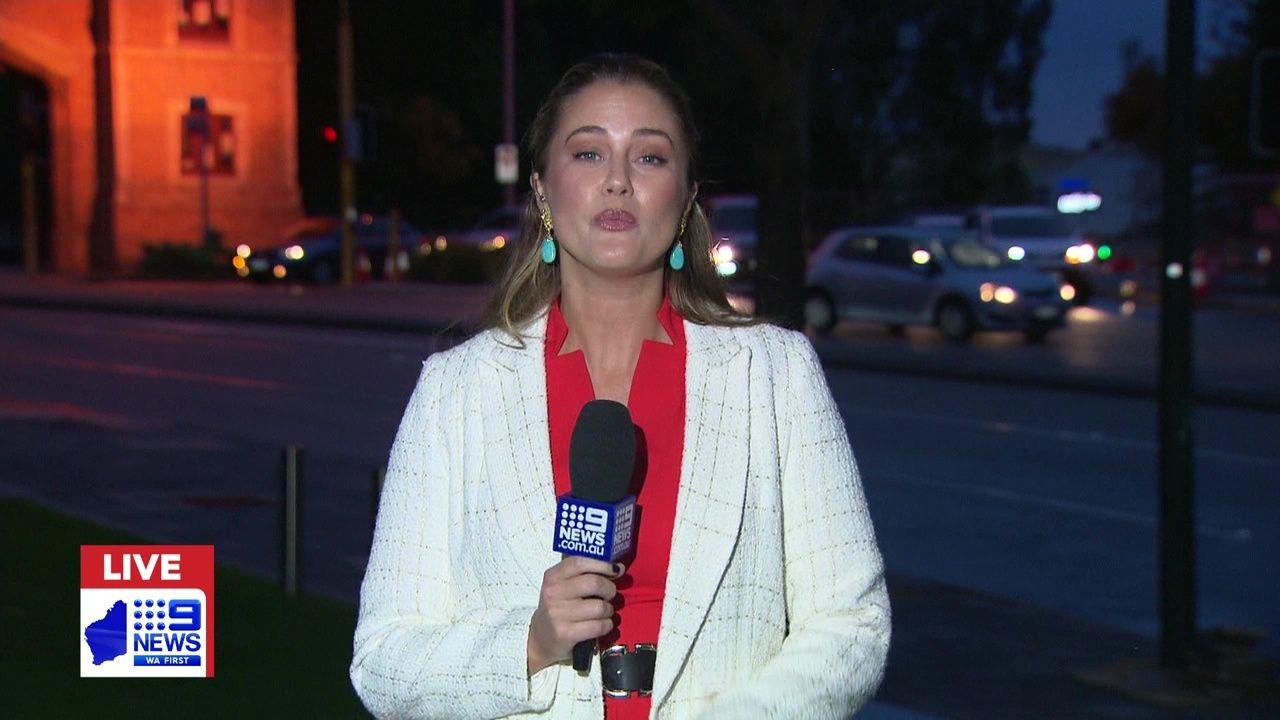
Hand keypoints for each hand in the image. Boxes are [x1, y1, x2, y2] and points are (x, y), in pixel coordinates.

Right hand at [527, 557, 621, 675]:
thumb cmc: (559, 607)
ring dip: (609, 610)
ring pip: (599, 607)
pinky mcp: (565, 633)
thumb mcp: (563, 585)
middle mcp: (553, 593)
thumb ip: (585, 573)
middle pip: (594, 583)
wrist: (541, 638)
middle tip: (610, 594)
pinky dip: (607, 625)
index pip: (580, 562)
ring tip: (604, 611)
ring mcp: (557, 614)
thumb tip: (619, 567)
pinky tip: (603, 624)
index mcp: (553, 576)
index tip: (616, 569)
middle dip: (610, 589)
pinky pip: (598, 626)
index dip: (602, 564)